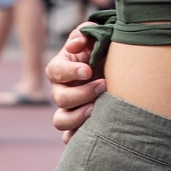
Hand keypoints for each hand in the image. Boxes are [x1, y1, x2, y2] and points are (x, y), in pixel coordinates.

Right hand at [45, 24, 105, 141]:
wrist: (115, 71)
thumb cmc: (101, 51)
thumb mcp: (94, 37)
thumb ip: (85, 33)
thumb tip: (75, 45)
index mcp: (60, 68)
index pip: (55, 71)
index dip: (70, 72)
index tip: (88, 70)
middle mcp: (60, 90)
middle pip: (59, 98)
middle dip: (82, 93)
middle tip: (103, 85)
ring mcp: (67, 109)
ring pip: (60, 121)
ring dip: (77, 117)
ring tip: (96, 109)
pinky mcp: (76, 124)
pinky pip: (69, 137)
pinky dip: (76, 137)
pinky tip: (91, 132)